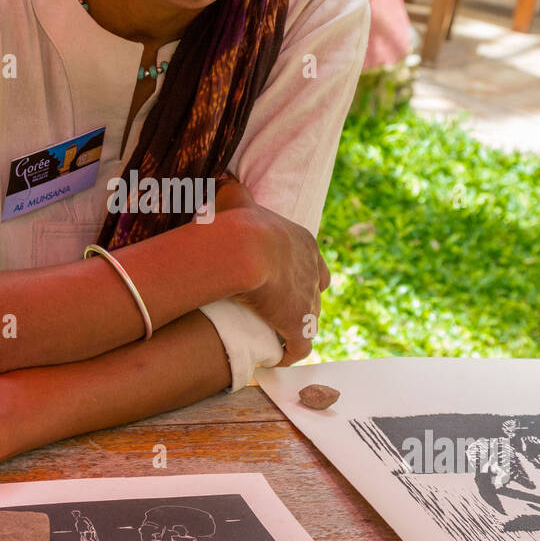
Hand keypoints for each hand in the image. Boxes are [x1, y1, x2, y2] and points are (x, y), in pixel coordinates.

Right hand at [213, 175, 329, 363]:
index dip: (300, 272)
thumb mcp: (236, 198)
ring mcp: (309, 300)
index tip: (282, 281)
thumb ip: (234, 191)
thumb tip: (225, 180)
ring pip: (309, 320)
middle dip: (299, 301)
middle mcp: (313, 271)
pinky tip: (274, 360)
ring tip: (273, 338)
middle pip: (314, 292)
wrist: (243, 250)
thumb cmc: (237, 223)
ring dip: (293, 329)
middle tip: (275, 311)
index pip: (313, 262)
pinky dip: (289, 353)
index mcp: (304, 243)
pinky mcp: (300, 326)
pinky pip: (300, 347)